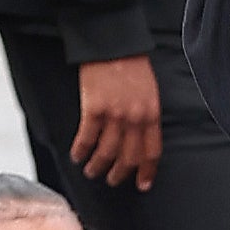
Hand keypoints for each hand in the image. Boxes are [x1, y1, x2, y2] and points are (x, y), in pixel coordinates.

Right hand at [72, 55, 162, 190]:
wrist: (113, 44)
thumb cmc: (132, 66)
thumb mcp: (150, 92)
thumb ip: (146, 115)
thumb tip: (141, 139)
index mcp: (152, 113)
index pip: (152, 151)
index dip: (147, 171)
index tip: (142, 185)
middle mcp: (135, 117)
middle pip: (129, 157)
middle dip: (119, 174)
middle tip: (111, 180)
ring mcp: (115, 114)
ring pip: (107, 153)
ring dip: (97, 167)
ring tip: (91, 171)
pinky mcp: (94, 109)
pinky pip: (86, 139)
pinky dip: (81, 152)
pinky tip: (77, 156)